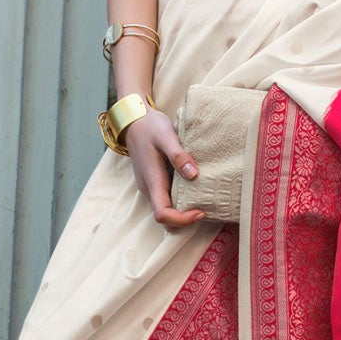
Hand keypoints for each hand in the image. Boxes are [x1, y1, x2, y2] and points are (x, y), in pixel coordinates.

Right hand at [125, 108, 204, 227]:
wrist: (134, 120)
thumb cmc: (150, 127)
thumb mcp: (166, 136)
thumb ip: (178, 155)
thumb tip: (193, 174)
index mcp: (152, 180)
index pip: (163, 214)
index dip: (182, 219)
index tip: (201, 211)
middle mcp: (149, 188)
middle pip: (165, 217)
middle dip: (185, 219)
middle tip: (206, 208)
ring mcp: (150, 185)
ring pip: (166, 209)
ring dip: (184, 211)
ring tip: (203, 198)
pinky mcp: (154, 181)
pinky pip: (166, 199)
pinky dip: (181, 200)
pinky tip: (194, 189)